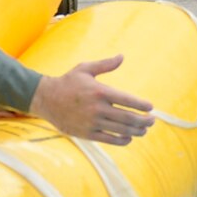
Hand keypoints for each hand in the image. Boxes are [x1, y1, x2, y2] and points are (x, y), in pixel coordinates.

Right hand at [28, 55, 155, 144]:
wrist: (45, 99)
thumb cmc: (67, 82)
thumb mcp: (85, 69)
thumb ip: (105, 64)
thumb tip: (122, 56)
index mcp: (100, 91)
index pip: (128, 100)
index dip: (142, 105)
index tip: (150, 108)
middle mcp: (98, 108)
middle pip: (128, 118)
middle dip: (144, 121)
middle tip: (151, 121)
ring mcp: (92, 122)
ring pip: (121, 130)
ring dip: (136, 131)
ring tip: (143, 130)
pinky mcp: (86, 133)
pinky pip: (109, 139)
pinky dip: (122, 140)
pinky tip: (128, 138)